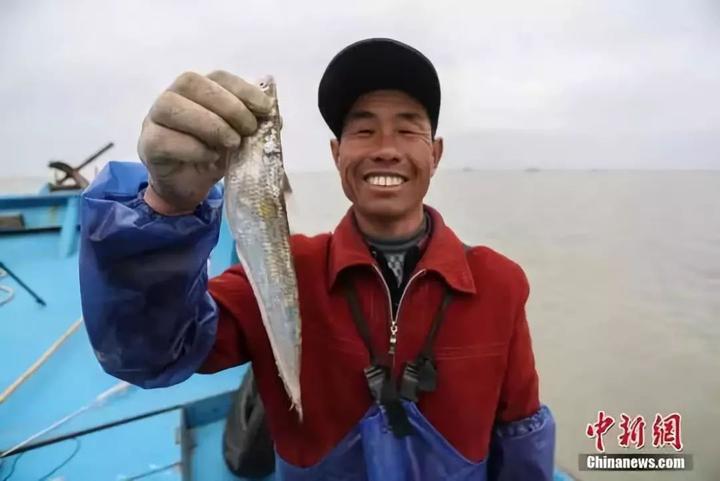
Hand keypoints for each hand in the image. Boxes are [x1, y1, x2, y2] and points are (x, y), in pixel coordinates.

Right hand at [138, 70, 272, 214]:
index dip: (242, 88)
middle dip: (227, 105)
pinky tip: (211, 157)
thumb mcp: (238, 140)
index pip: (217, 77)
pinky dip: (193, 147)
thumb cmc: (211, 156)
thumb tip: (275, 117)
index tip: (264, 108)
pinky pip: (164, 139)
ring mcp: (154, 119)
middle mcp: (172, 97)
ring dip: (209, 124)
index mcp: (196, 91)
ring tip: (232, 143)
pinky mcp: (148, 145)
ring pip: (172, 106)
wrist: (187, 187)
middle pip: (191, 83)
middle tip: (248, 129)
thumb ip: (252, 126)